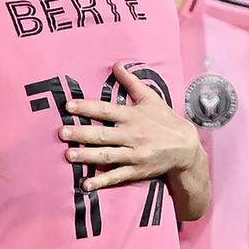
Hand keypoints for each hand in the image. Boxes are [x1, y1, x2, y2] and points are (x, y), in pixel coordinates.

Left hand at [59, 62, 200, 191]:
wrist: (186, 148)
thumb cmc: (164, 120)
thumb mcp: (150, 98)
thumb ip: (131, 82)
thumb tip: (117, 63)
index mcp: (133, 116)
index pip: (106, 110)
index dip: (87, 107)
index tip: (68, 106)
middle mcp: (132, 135)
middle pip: (103, 134)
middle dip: (82, 133)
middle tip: (62, 132)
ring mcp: (134, 155)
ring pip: (107, 156)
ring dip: (87, 156)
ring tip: (68, 155)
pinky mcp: (137, 171)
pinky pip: (117, 177)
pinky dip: (101, 182)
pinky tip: (85, 184)